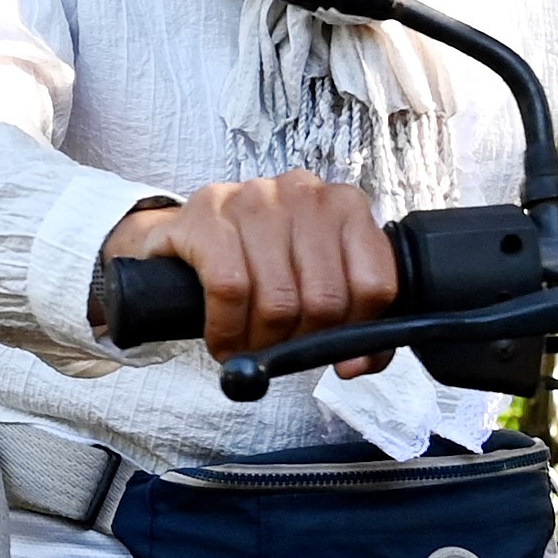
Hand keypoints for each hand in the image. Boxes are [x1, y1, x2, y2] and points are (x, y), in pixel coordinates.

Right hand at [105, 175, 399, 369]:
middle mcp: (304, 193)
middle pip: (325, 299)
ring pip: (278, 299)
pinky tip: (223, 339)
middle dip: (299, 341)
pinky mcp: (208, 213)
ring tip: (247, 346)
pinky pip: (229, 288)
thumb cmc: (257, 264)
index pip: (374, 284)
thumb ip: (352, 324)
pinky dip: (227, 329)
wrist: (182, 239)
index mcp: (345, 206)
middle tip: (278, 350)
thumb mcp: (312, 283)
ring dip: (260, 342)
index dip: (354, 331)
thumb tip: (355, 364)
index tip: (330, 348)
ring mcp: (254, 198)